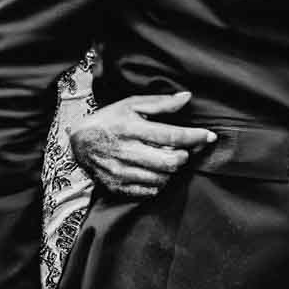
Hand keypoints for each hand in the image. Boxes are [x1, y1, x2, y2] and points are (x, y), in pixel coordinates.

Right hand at [67, 90, 214, 197]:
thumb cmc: (109, 120)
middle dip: (184, 156)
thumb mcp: (131, 105)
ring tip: (167, 158)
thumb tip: (187, 97)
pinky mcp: (118, 187)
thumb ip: (161, 103)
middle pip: (171, 162)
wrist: (79, 143)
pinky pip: (151, 190)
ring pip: (163, 178)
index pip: (172, 136)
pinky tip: (156, 170)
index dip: (195, 137)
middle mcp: (127, 152)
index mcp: (132, 129)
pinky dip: (160, 181)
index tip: (210, 136)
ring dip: (172, 169)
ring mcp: (122, 173)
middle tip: (182, 150)